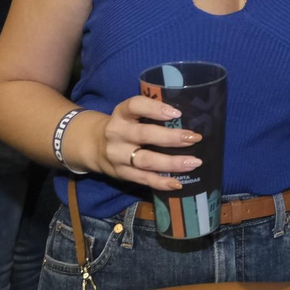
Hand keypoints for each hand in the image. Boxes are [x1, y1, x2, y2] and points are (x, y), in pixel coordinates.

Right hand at [90, 95, 204, 192]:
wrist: (94, 146)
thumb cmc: (125, 127)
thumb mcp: (130, 115)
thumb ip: (151, 115)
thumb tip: (188, 119)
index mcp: (121, 114)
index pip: (135, 105)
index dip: (155, 108)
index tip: (177, 113)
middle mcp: (117, 133)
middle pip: (144, 135)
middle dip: (171, 137)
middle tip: (194, 138)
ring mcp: (118, 155)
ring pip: (146, 160)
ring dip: (172, 162)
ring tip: (194, 162)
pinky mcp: (121, 174)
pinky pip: (143, 179)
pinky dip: (161, 183)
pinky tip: (177, 183)